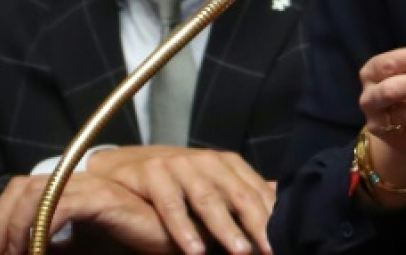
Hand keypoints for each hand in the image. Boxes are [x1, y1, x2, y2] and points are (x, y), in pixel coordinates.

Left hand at [0, 172, 174, 254]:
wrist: (175, 242)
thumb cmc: (132, 244)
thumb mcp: (84, 247)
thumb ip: (58, 247)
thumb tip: (25, 251)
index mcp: (75, 189)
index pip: (23, 186)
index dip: (0, 216)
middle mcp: (83, 182)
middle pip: (24, 185)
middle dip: (1, 223)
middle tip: (2, 254)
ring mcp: (95, 188)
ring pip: (39, 194)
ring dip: (17, 228)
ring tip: (20, 254)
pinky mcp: (107, 200)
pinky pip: (62, 206)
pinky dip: (43, 229)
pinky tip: (41, 248)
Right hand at [89, 146, 274, 254]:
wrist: (121, 166)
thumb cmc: (175, 179)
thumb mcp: (211, 181)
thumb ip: (241, 190)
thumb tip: (278, 193)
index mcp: (226, 163)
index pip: (255, 191)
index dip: (271, 217)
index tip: (284, 241)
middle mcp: (206, 161)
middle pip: (238, 194)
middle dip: (257, 224)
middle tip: (270, 249)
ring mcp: (178, 165)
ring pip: (207, 200)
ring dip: (225, 228)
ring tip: (241, 251)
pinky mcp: (152, 174)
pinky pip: (171, 206)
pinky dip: (184, 229)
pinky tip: (195, 250)